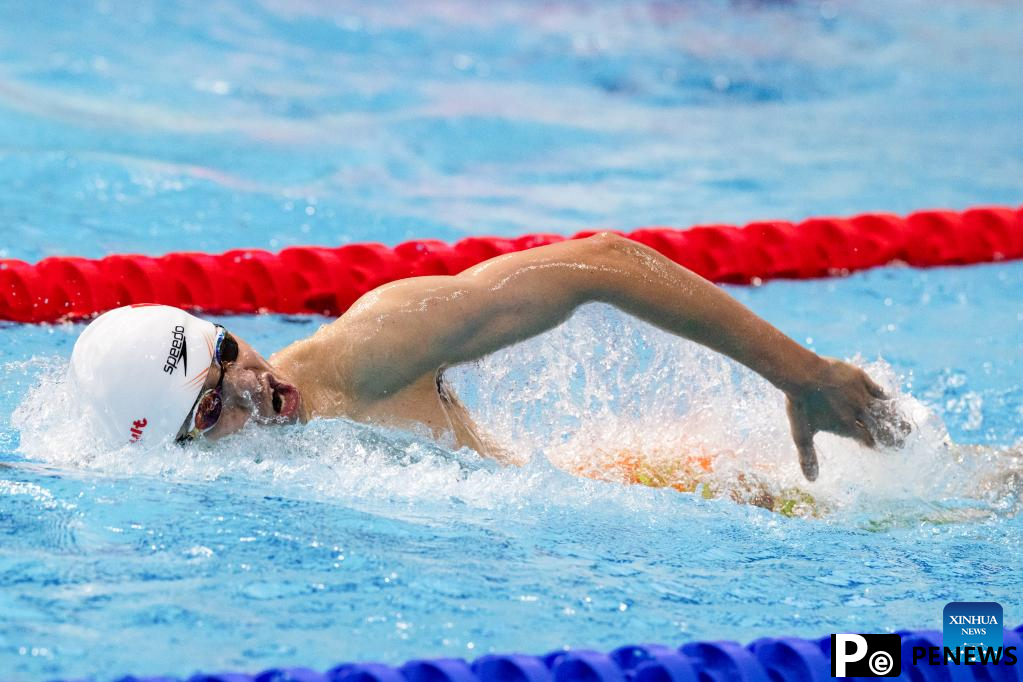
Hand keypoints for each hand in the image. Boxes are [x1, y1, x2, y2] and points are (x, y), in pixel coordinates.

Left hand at [785, 358, 909, 480]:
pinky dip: (886, 398)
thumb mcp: (802, 434)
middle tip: (902, 443)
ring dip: (896, 419)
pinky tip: (891, 402)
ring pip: (884, 409)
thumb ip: (808, 457)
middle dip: (893, 437)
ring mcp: (860, 394)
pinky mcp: (860, 378)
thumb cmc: (800, 404)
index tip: (883, 449)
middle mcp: (857, 412)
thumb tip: (811, 481)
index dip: (878, 446)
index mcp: (846, 427)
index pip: (869, 441)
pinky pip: (878, 390)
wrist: (801, 373)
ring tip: (907, 427)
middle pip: (882, 427)